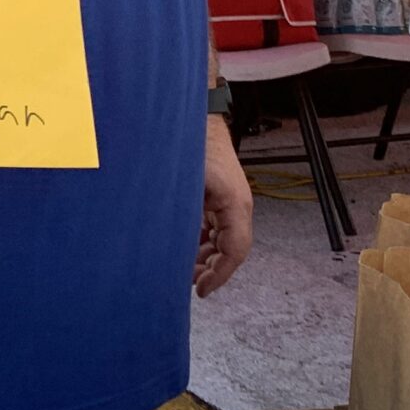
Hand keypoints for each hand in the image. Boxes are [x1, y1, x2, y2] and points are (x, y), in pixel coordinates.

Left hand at [195, 115, 251, 297]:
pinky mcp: (218, 196)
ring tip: (183, 269)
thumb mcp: (185, 187)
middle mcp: (236, 205)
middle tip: (188, 283)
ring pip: (221, 239)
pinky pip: (214, 225)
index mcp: (234, 204)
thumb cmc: (191, 146)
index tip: (202, 291)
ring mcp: (228, 200)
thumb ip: (184, 219)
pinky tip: (183, 246)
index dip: (219, 275)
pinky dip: (201, 239)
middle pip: (229, 249)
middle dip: (210, 269)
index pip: (235, 251)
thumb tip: (174, 248)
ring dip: (204, 255)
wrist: (195, 118)